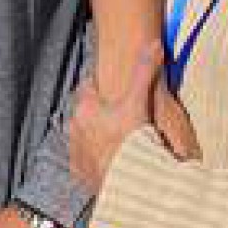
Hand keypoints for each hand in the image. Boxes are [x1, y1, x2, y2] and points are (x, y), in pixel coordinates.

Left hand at [69, 38, 168, 199]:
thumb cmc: (131, 141)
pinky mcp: (80, 174)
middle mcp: (74, 129)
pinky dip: (98, 160)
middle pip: (88, 113)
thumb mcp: (140, 102)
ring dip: (99, 137)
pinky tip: (114, 161)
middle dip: (102, 113)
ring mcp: (76, 153)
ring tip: (121, 142)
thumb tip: (153, 43)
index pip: (89, 87)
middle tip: (124, 118)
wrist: (128, 184)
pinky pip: (87, 162)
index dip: (105, 88)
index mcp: (84, 109)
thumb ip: (144, 71)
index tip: (117, 92)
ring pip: (86, 137)